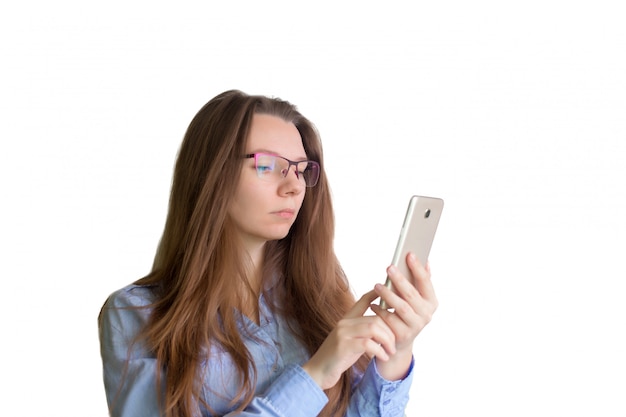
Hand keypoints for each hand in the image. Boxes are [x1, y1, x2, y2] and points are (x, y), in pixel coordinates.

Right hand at [302, 290, 395, 389]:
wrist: (318, 372)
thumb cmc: (337, 357)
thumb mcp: (352, 341)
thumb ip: (364, 333)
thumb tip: (384, 328)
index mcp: (346, 320)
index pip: (363, 301)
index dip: (376, 295)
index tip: (390, 293)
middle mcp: (344, 323)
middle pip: (375, 318)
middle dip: (390, 332)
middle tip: (394, 345)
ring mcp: (342, 333)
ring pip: (373, 328)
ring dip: (387, 341)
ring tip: (391, 352)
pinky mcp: (343, 346)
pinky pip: (368, 344)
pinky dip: (380, 351)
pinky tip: (383, 357)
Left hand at [370, 253, 437, 378]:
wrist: (401, 340)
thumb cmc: (408, 312)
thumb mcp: (417, 298)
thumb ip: (420, 281)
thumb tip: (425, 260)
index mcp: (432, 301)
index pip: (426, 282)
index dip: (418, 268)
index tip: (409, 254)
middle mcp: (426, 314)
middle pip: (412, 294)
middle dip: (400, 280)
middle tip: (389, 268)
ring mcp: (416, 326)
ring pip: (401, 307)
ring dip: (388, 295)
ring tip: (377, 285)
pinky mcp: (403, 334)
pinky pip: (390, 319)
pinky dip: (380, 310)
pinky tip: (373, 304)